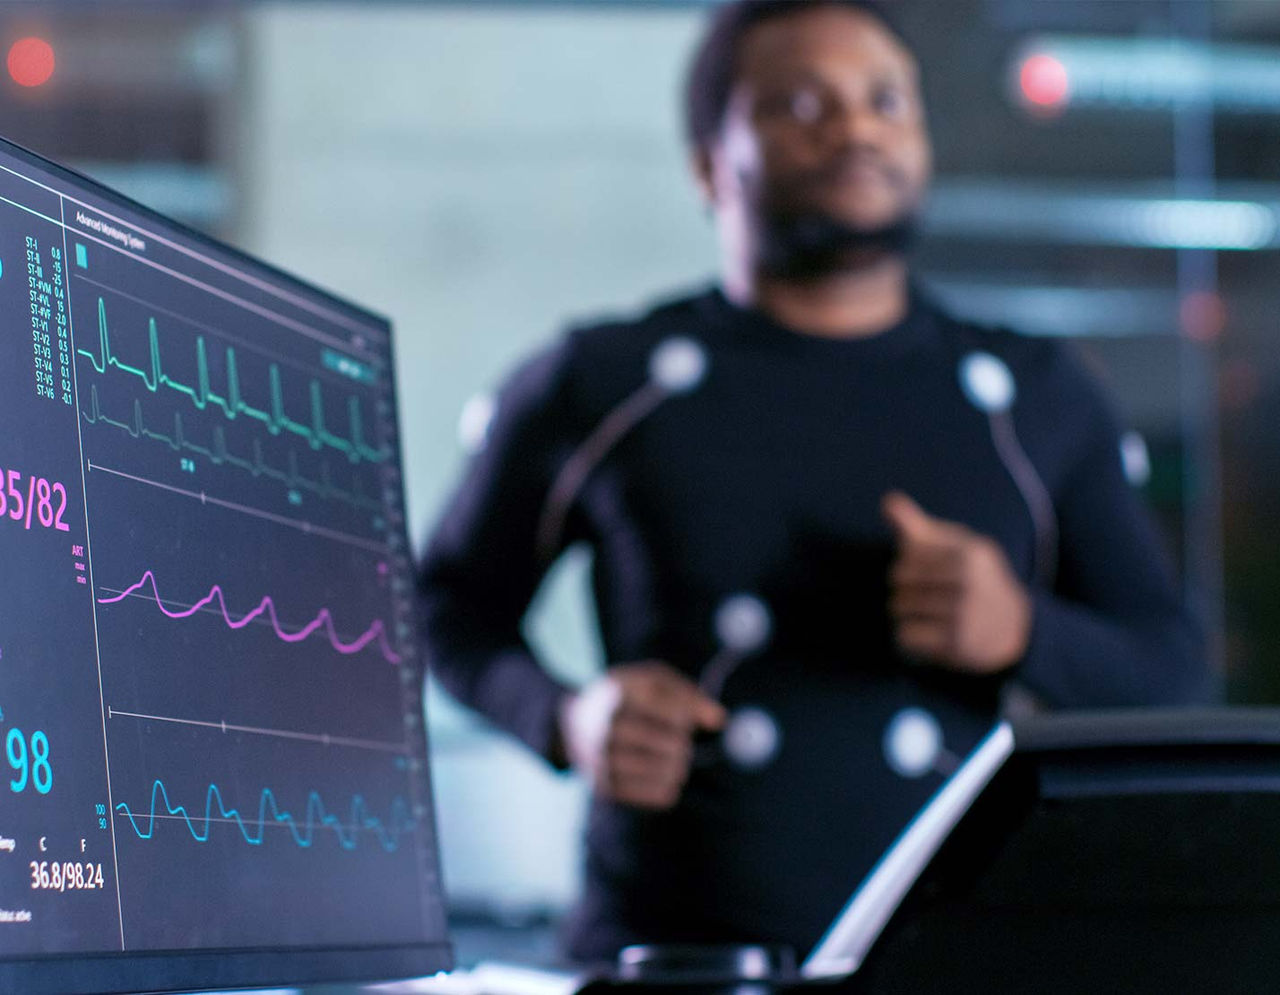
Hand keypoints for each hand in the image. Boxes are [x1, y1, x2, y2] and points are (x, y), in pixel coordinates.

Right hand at [558, 661, 726, 809]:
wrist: (573, 724)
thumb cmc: (626, 697)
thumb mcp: (653, 680)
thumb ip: (688, 694)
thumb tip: (718, 720)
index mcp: (621, 693)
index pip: (677, 712)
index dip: (689, 716)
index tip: (682, 717)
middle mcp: (608, 726)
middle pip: (674, 745)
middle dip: (683, 743)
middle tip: (676, 742)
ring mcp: (603, 759)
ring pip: (668, 772)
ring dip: (678, 766)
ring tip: (672, 759)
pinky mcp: (606, 787)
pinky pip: (658, 795)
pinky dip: (669, 786)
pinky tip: (663, 774)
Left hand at [882, 491, 1030, 673]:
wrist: (1013, 627)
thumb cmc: (973, 578)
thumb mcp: (955, 547)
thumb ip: (918, 526)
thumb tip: (887, 500)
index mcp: (969, 552)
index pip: (908, 553)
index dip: (908, 563)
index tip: (925, 573)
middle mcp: (969, 581)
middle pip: (899, 579)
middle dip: (903, 588)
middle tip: (922, 597)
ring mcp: (964, 613)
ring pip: (899, 607)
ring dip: (904, 613)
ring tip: (925, 615)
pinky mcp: (956, 643)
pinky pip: (904, 636)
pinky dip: (908, 637)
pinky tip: (927, 634)